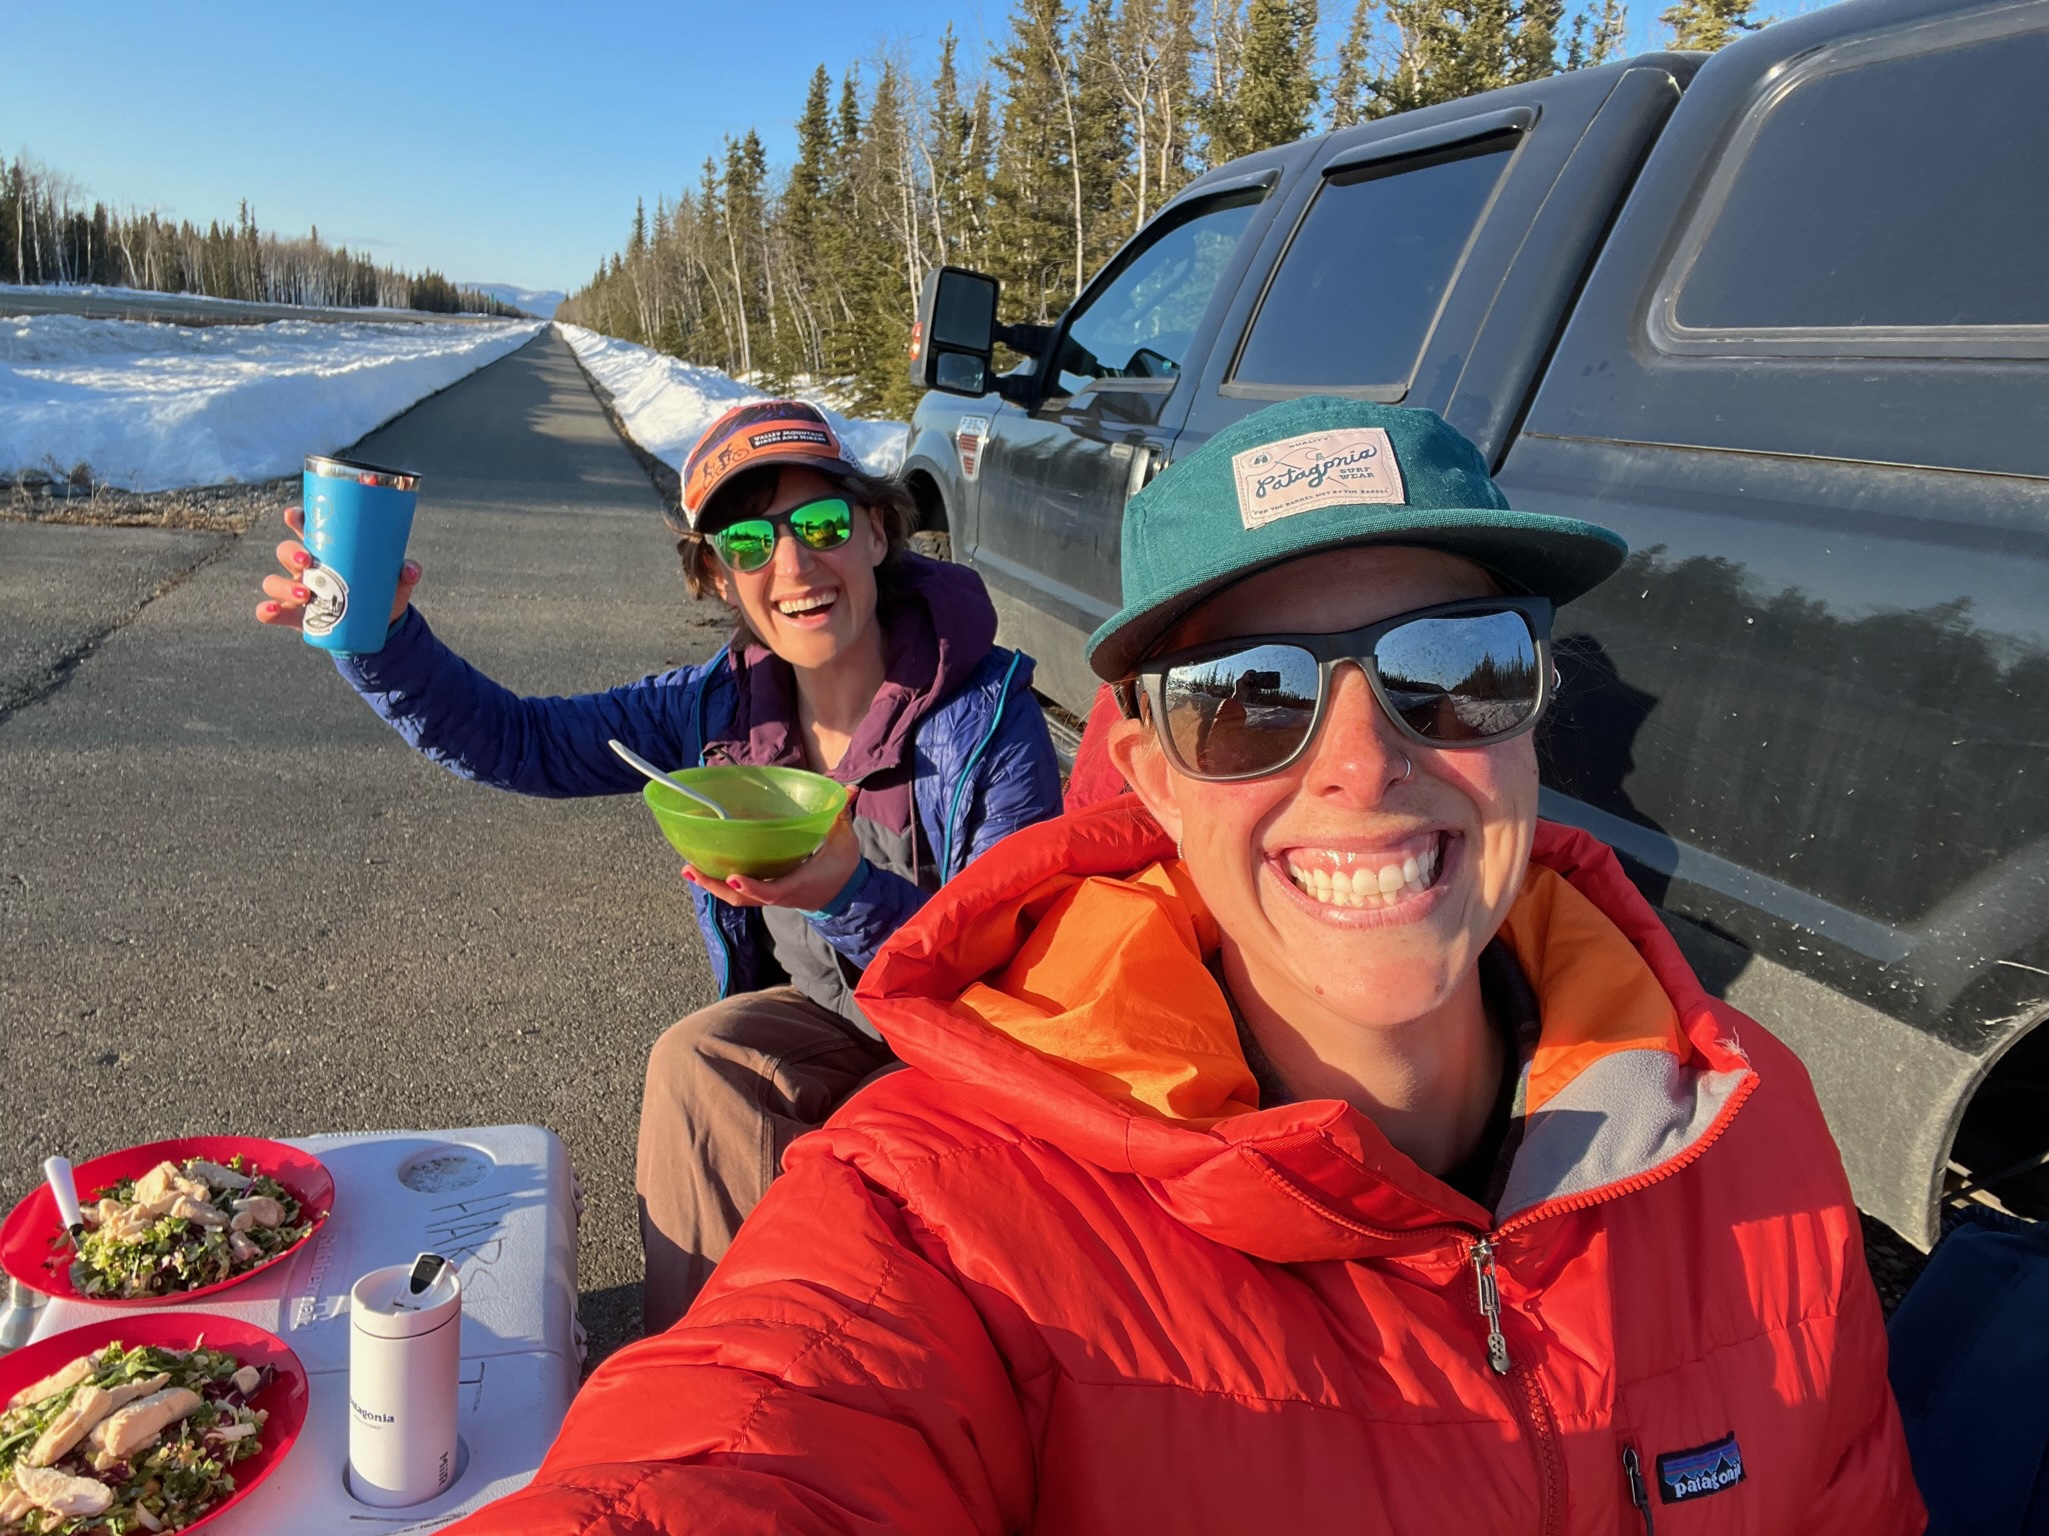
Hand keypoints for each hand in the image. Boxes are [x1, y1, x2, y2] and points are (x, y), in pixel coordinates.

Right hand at [254, 506, 421, 628]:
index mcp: (326, 550)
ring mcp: (296, 590)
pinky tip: (273, 610)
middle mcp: (305, 567)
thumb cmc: (381, 592)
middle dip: (290, 552)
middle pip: (286, 550)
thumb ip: (405, 572)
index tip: (295, 515)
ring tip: (306, 595)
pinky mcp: (293, 615)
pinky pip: (269, 611)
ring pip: (274, 580)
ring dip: (284, 585)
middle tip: (307, 562)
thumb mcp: (395, 581)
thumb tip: (409, 569)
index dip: (296, 518)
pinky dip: (266, 611)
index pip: (305, 527)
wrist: (377, 627)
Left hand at [683, 811, 862, 911]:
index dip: (751, 886)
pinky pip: (740, 893)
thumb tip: (848, 790)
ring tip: (689, 870)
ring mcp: (771, 896)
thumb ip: (842, 814)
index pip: (771, 891)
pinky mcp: (766, 893)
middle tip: (691, 870)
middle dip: (715, 886)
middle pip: (742, 898)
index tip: (732, 876)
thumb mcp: (844, 841)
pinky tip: (704, 871)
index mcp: (798, 884)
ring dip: (712, 885)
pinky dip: (721, 884)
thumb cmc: (842, 867)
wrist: (845, 894)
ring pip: (737, 898)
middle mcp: (780, 895)